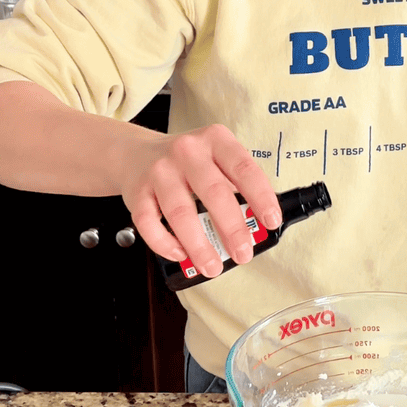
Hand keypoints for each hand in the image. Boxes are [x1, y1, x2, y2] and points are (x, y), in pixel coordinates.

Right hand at [117, 124, 281, 274]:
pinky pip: (149, 224)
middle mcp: (187, 151)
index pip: (244, 168)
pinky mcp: (137, 192)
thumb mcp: (214, 158)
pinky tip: (180, 254)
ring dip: (199, 245)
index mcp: (215, 140)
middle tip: (243, 253)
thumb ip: (234, 184)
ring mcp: (159, 170)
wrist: (134, 153)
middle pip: (213, 192)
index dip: (261, 196)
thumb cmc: (185, 163)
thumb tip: (257, 223)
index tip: (271, 221)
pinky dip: (165, 244)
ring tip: (212, 266)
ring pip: (180, 213)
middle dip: (232, 228)